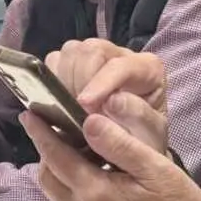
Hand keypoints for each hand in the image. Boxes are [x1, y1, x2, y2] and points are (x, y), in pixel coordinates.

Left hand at [24, 111, 200, 200]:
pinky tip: (93, 184)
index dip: (41, 133)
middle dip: (45, 152)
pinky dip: (72, 192)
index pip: (56, 156)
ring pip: (57, 197)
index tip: (29, 114)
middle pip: (48, 178)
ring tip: (74, 154)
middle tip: (54, 131)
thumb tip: (88, 121)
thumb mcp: (155, 168)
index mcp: (95, 191)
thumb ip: (120, 144)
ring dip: (57, 173)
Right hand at [46, 39, 167, 154]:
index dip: (100, 83)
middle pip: (91, 51)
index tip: (84, 105)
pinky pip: (54, 61)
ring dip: (63, 82)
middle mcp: (121, 55)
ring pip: (71, 52)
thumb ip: (137, 117)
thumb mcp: (149, 135)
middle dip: (79, 82)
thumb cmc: (143, 141)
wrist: (128, 149)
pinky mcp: (73, 64)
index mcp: (147, 68)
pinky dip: (51, 82)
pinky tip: (60, 105)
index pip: (121, 65)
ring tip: (69, 111)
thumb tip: (110, 102)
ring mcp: (96, 57)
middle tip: (76, 113)